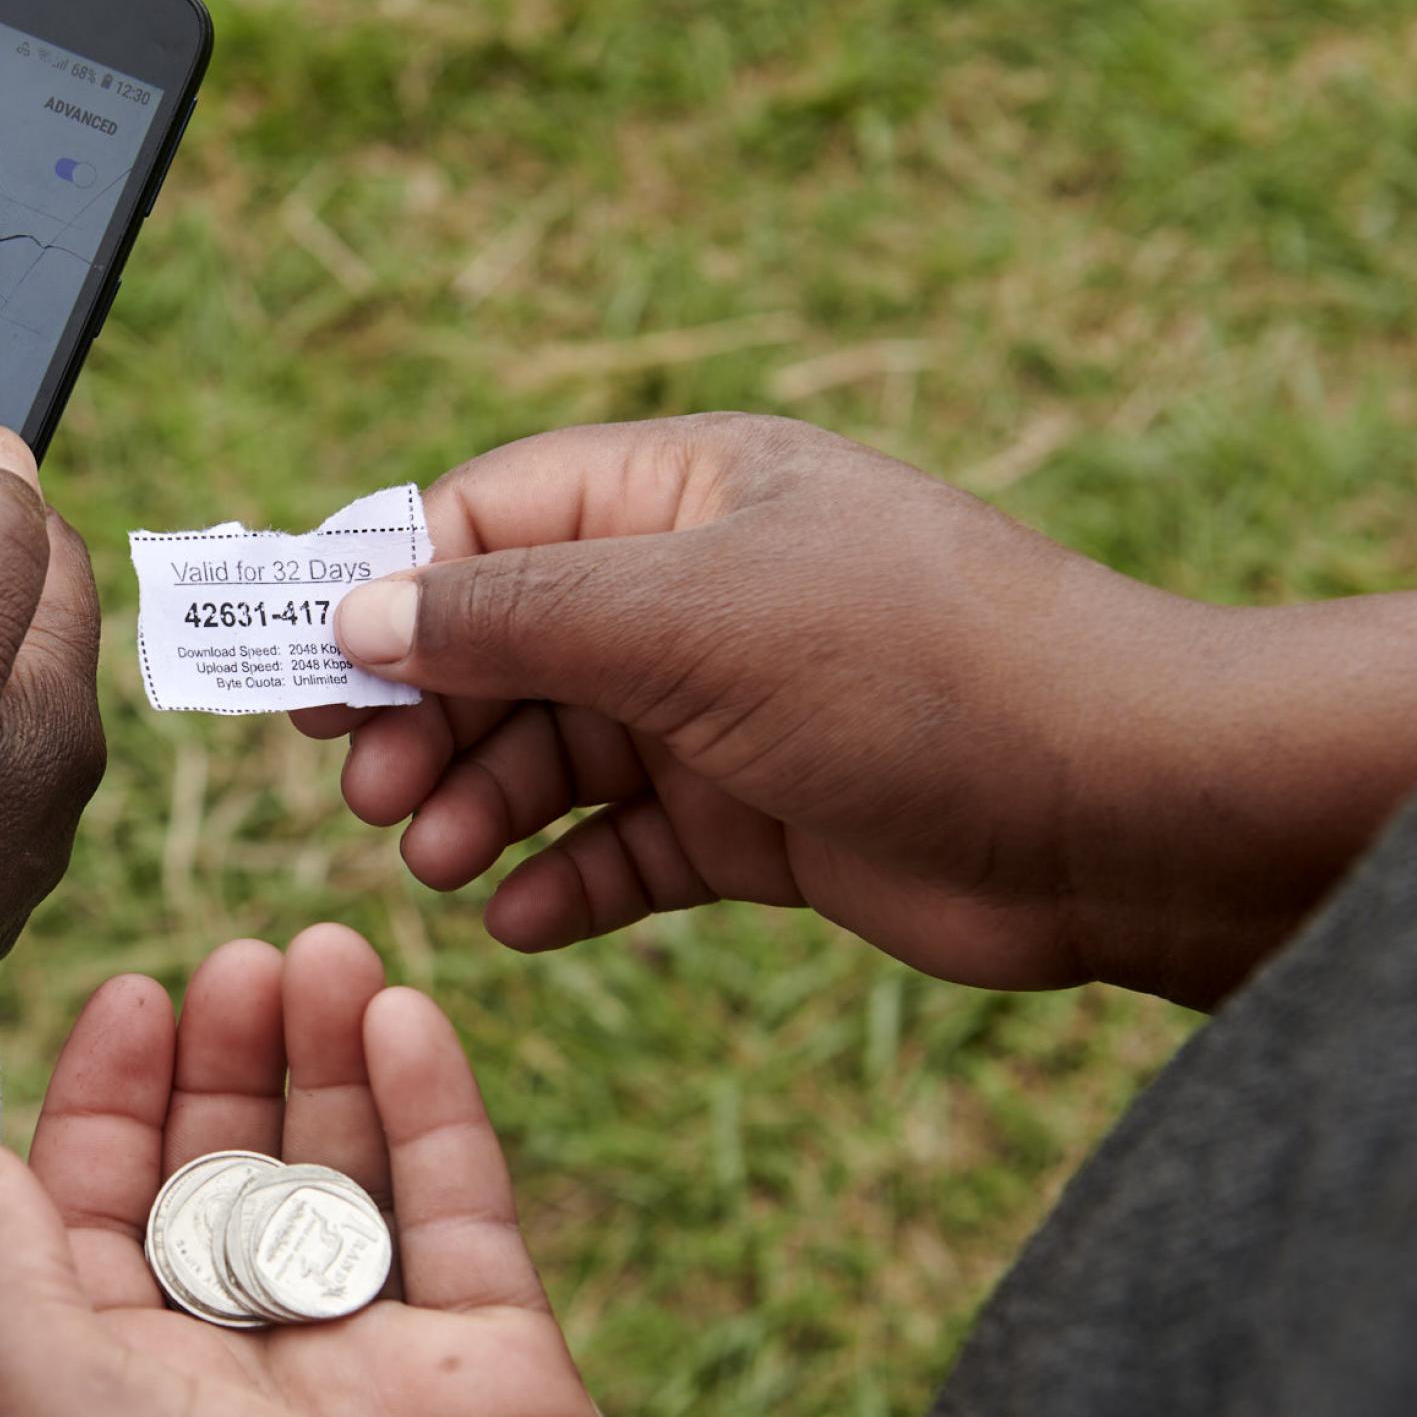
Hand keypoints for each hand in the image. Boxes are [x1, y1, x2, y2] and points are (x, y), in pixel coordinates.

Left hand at [0, 926, 716, 1416]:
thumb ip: (0, 1298)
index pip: (91, 1228)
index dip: (105, 1105)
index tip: (135, 994)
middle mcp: (241, 1404)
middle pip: (220, 1190)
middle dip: (223, 1066)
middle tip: (246, 958)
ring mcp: (378, 1394)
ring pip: (344, 1188)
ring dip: (329, 1063)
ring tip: (330, 953)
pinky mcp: (506, 1393)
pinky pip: (462, 1224)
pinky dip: (436, 1114)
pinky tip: (407, 1018)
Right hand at [298, 415, 1416, 1006]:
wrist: (1122, 809)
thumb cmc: (919, 669)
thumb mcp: (690, 619)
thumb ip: (513, 615)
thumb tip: (358, 614)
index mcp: (682, 496)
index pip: (481, 521)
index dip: (379, 592)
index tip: (294, 675)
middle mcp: (696, 592)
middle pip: (502, 644)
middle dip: (425, 716)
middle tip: (368, 792)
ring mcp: (728, 709)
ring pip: (554, 750)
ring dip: (482, 803)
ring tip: (435, 862)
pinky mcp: (762, 817)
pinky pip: (626, 845)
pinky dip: (565, 878)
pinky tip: (516, 920)